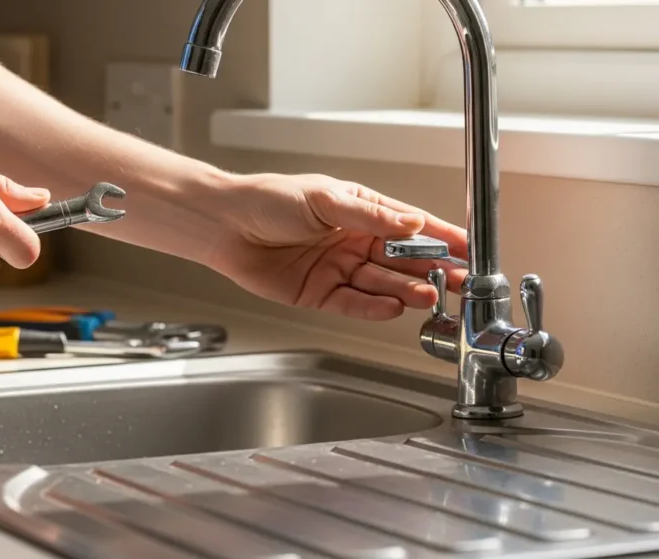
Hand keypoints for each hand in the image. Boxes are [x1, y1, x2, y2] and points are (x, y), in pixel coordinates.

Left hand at [206, 173, 467, 320]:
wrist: (225, 225)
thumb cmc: (267, 200)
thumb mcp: (324, 199)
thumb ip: (370, 215)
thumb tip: (413, 222)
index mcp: (360, 212)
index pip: (410, 225)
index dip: (440, 237)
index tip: (468, 248)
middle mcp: (353, 241)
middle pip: (402, 260)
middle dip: (432, 270)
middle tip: (458, 281)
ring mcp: (338, 269)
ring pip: (382, 284)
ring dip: (407, 291)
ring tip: (429, 295)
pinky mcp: (319, 293)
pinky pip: (353, 303)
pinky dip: (373, 308)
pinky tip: (393, 307)